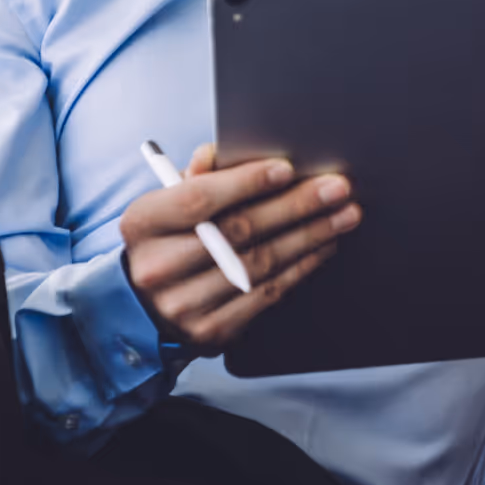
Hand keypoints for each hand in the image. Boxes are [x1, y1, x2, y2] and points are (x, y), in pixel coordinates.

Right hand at [123, 143, 360, 351]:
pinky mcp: (209, 331)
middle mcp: (158, 267)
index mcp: (142, 224)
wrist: (142, 306)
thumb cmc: (166, 240)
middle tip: (337, 189)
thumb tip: (219, 153)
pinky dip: (301, 267)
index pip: (199, 198)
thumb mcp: (166, 203)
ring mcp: (183, 304)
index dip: (246, 182)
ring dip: (310, 237)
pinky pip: (266, 294)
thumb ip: (196, 175)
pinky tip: (322, 247)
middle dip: (296, 206)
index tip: (288, 169)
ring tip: (342, 216)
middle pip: (238, 231)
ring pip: (259, 264)